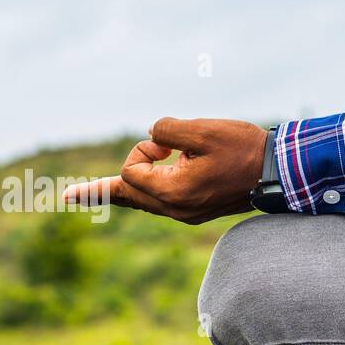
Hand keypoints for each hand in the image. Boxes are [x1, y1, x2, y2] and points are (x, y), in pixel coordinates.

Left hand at [62, 117, 267, 224]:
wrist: (277, 172)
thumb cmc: (243, 149)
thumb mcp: (201, 130)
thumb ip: (167, 130)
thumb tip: (154, 138)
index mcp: (173, 193)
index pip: (131, 173)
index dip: (142, 152)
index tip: (167, 145)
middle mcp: (175, 210)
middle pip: (127, 196)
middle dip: (102, 189)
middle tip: (66, 197)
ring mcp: (185, 214)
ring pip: (141, 202)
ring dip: (122, 189)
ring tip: (82, 198)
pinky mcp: (194, 212)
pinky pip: (157, 204)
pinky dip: (143, 191)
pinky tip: (123, 196)